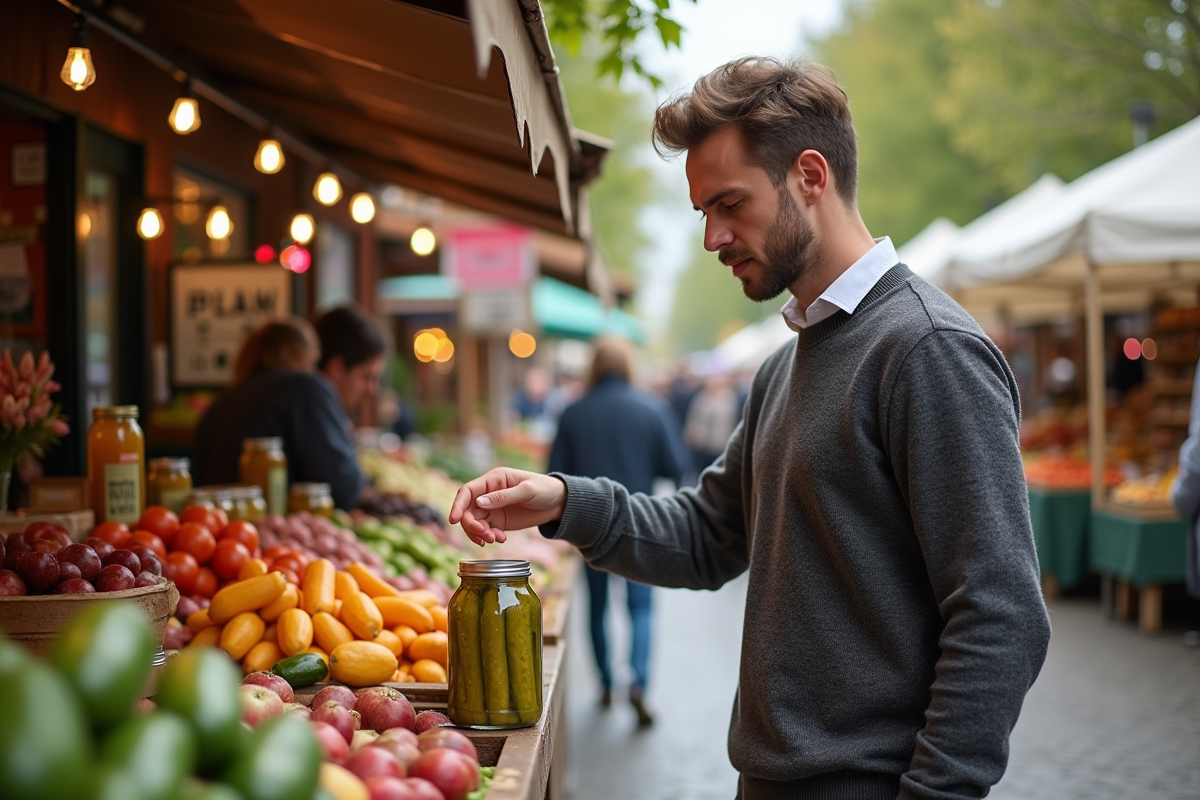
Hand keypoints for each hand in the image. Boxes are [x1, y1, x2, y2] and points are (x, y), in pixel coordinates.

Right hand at [448, 467, 567, 546]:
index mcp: (494, 479)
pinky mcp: (499, 521)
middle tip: (484, 536)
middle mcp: (489, 493)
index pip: (467, 491)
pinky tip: (501, 539)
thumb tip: (479, 503)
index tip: (453, 520)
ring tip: (494, 539)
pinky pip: (486, 530)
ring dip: (480, 533)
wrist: (559, 502)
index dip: (458, 505)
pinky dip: (489, 537)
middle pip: (468, 510)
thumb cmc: (545, 489)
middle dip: (471, 525)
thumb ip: (503, 496)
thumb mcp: (527, 491)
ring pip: (475, 522)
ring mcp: (493, 508)